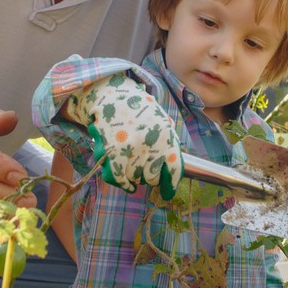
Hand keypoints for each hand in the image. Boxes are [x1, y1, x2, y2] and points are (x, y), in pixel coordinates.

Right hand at [65, 73, 182, 198]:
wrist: (113, 95)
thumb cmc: (139, 110)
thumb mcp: (162, 122)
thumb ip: (169, 144)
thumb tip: (172, 171)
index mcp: (166, 136)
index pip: (174, 169)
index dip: (171, 185)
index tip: (167, 192)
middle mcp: (151, 144)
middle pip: (153, 177)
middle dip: (150, 178)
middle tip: (145, 172)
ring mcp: (131, 149)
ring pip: (136, 179)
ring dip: (135, 178)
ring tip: (133, 168)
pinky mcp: (113, 153)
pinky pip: (118, 178)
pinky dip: (123, 184)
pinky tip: (126, 184)